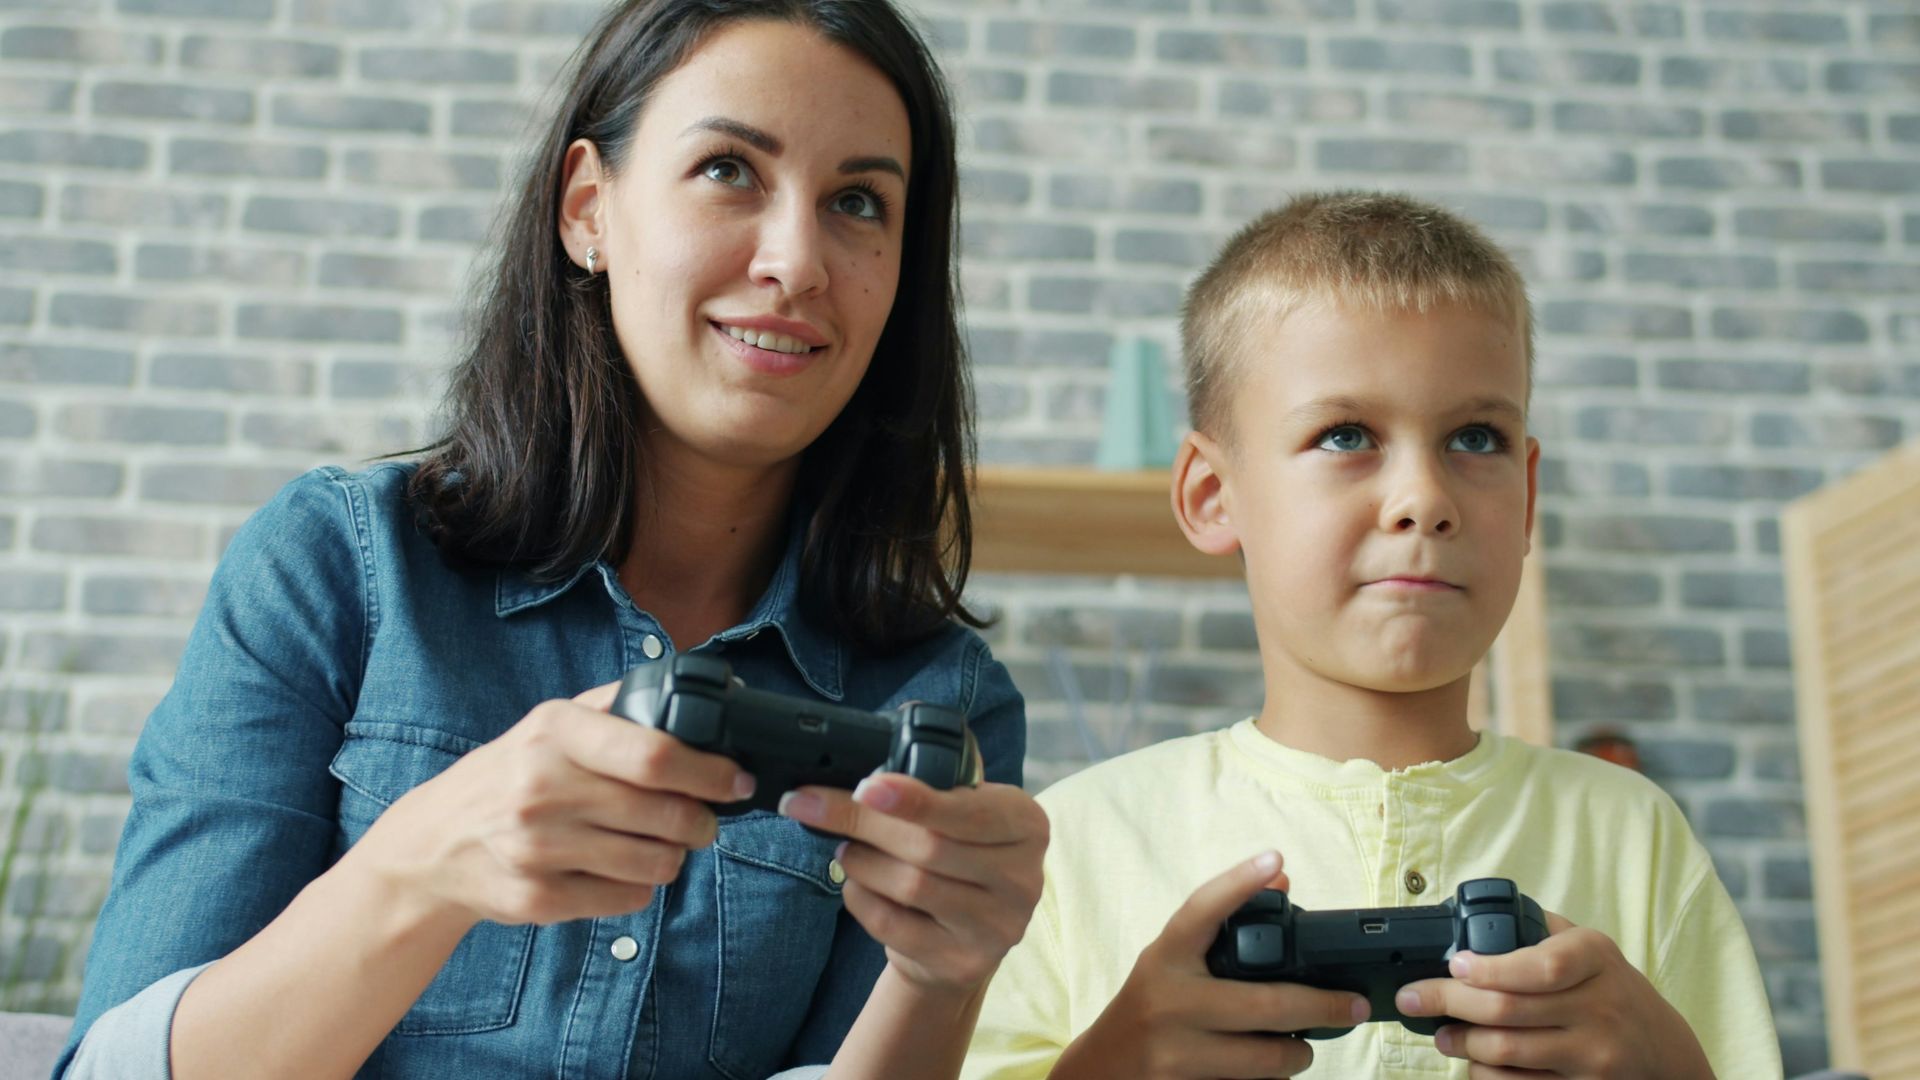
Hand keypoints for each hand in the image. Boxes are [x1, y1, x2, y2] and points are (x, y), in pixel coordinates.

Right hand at [350, 681, 755, 927]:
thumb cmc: (512, 774)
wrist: (433, 843)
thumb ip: (621, 705)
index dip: (711, 772)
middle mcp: (541, 787)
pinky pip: (626, 898)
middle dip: (702, 822)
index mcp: (555, 732)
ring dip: (674, 856)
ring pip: (653, 863)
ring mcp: (536, 848)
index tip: (736, 781)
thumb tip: (713, 694)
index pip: (655, 755)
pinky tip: (620, 868)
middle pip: (665, 815)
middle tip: (704, 821)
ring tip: (663, 844)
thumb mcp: (552, 723)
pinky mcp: (536, 898)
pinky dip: (638, 886)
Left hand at [775, 775, 1047, 994]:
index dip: (915, 799)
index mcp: (1027, 824)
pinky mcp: (963, 963)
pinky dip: (862, 898)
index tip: (866, 786)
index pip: (967, 809)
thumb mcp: (961, 814)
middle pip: (929, 846)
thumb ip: (932, 789)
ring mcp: (997, 926)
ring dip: (861, 862)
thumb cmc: (955, 857)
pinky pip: (894, 925)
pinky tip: (857, 885)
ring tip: (845, 850)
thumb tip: (862, 777)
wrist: (962, 936)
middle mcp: (1023, 877)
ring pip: (909, 885)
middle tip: (812, 806)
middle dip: (862, 823)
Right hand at [1052, 853, 1370, 1079]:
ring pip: (1265, 1056)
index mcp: (1165, 958)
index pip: (1201, 910)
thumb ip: (1221, 927)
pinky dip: (1273, 1076)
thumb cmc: (1145, 1009)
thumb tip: (1280, 879)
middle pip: (1264, 1004)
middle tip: (1354, 1005)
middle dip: (1322, 1006)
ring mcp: (1174, 1049)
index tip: (1274, 858)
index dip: (1237, 882)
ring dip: (1298, 1053)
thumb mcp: (1172, 963)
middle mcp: (1168, 1000)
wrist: (1100, 1071)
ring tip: (1306, 1046)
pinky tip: (1275, 1068)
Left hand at [1396, 911, 1713, 1078]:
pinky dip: (1486, 1074)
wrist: (1665, 1053)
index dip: (1488, 969)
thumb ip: (1543, 931)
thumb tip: (1474, 923)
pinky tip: (1474, 1063)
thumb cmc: (1615, 992)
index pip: (1538, 966)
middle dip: (1448, 1004)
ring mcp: (1594, 1055)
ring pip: (1506, 1052)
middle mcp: (1600, 1007)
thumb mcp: (1593, 949)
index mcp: (1596, 959)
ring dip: (1461, 1042)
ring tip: (1442, 1034)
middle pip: (1508, 1010)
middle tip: (1416, 1000)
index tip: (1454, 966)